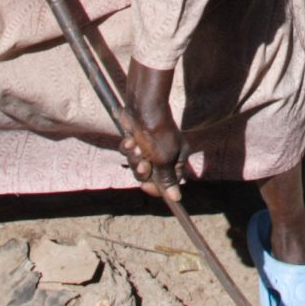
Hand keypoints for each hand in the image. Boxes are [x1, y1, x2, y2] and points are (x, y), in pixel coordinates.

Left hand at [121, 61, 182, 195]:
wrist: (144, 107)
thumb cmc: (158, 134)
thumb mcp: (164, 160)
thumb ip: (168, 180)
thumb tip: (176, 198)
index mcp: (177, 161)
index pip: (168, 184)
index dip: (156, 188)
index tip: (146, 186)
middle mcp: (165, 156)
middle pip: (150, 176)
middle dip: (142, 171)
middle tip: (142, 164)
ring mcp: (150, 148)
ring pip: (136, 165)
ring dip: (134, 158)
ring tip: (136, 147)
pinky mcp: (138, 141)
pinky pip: (129, 153)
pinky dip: (128, 148)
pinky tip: (130, 140)